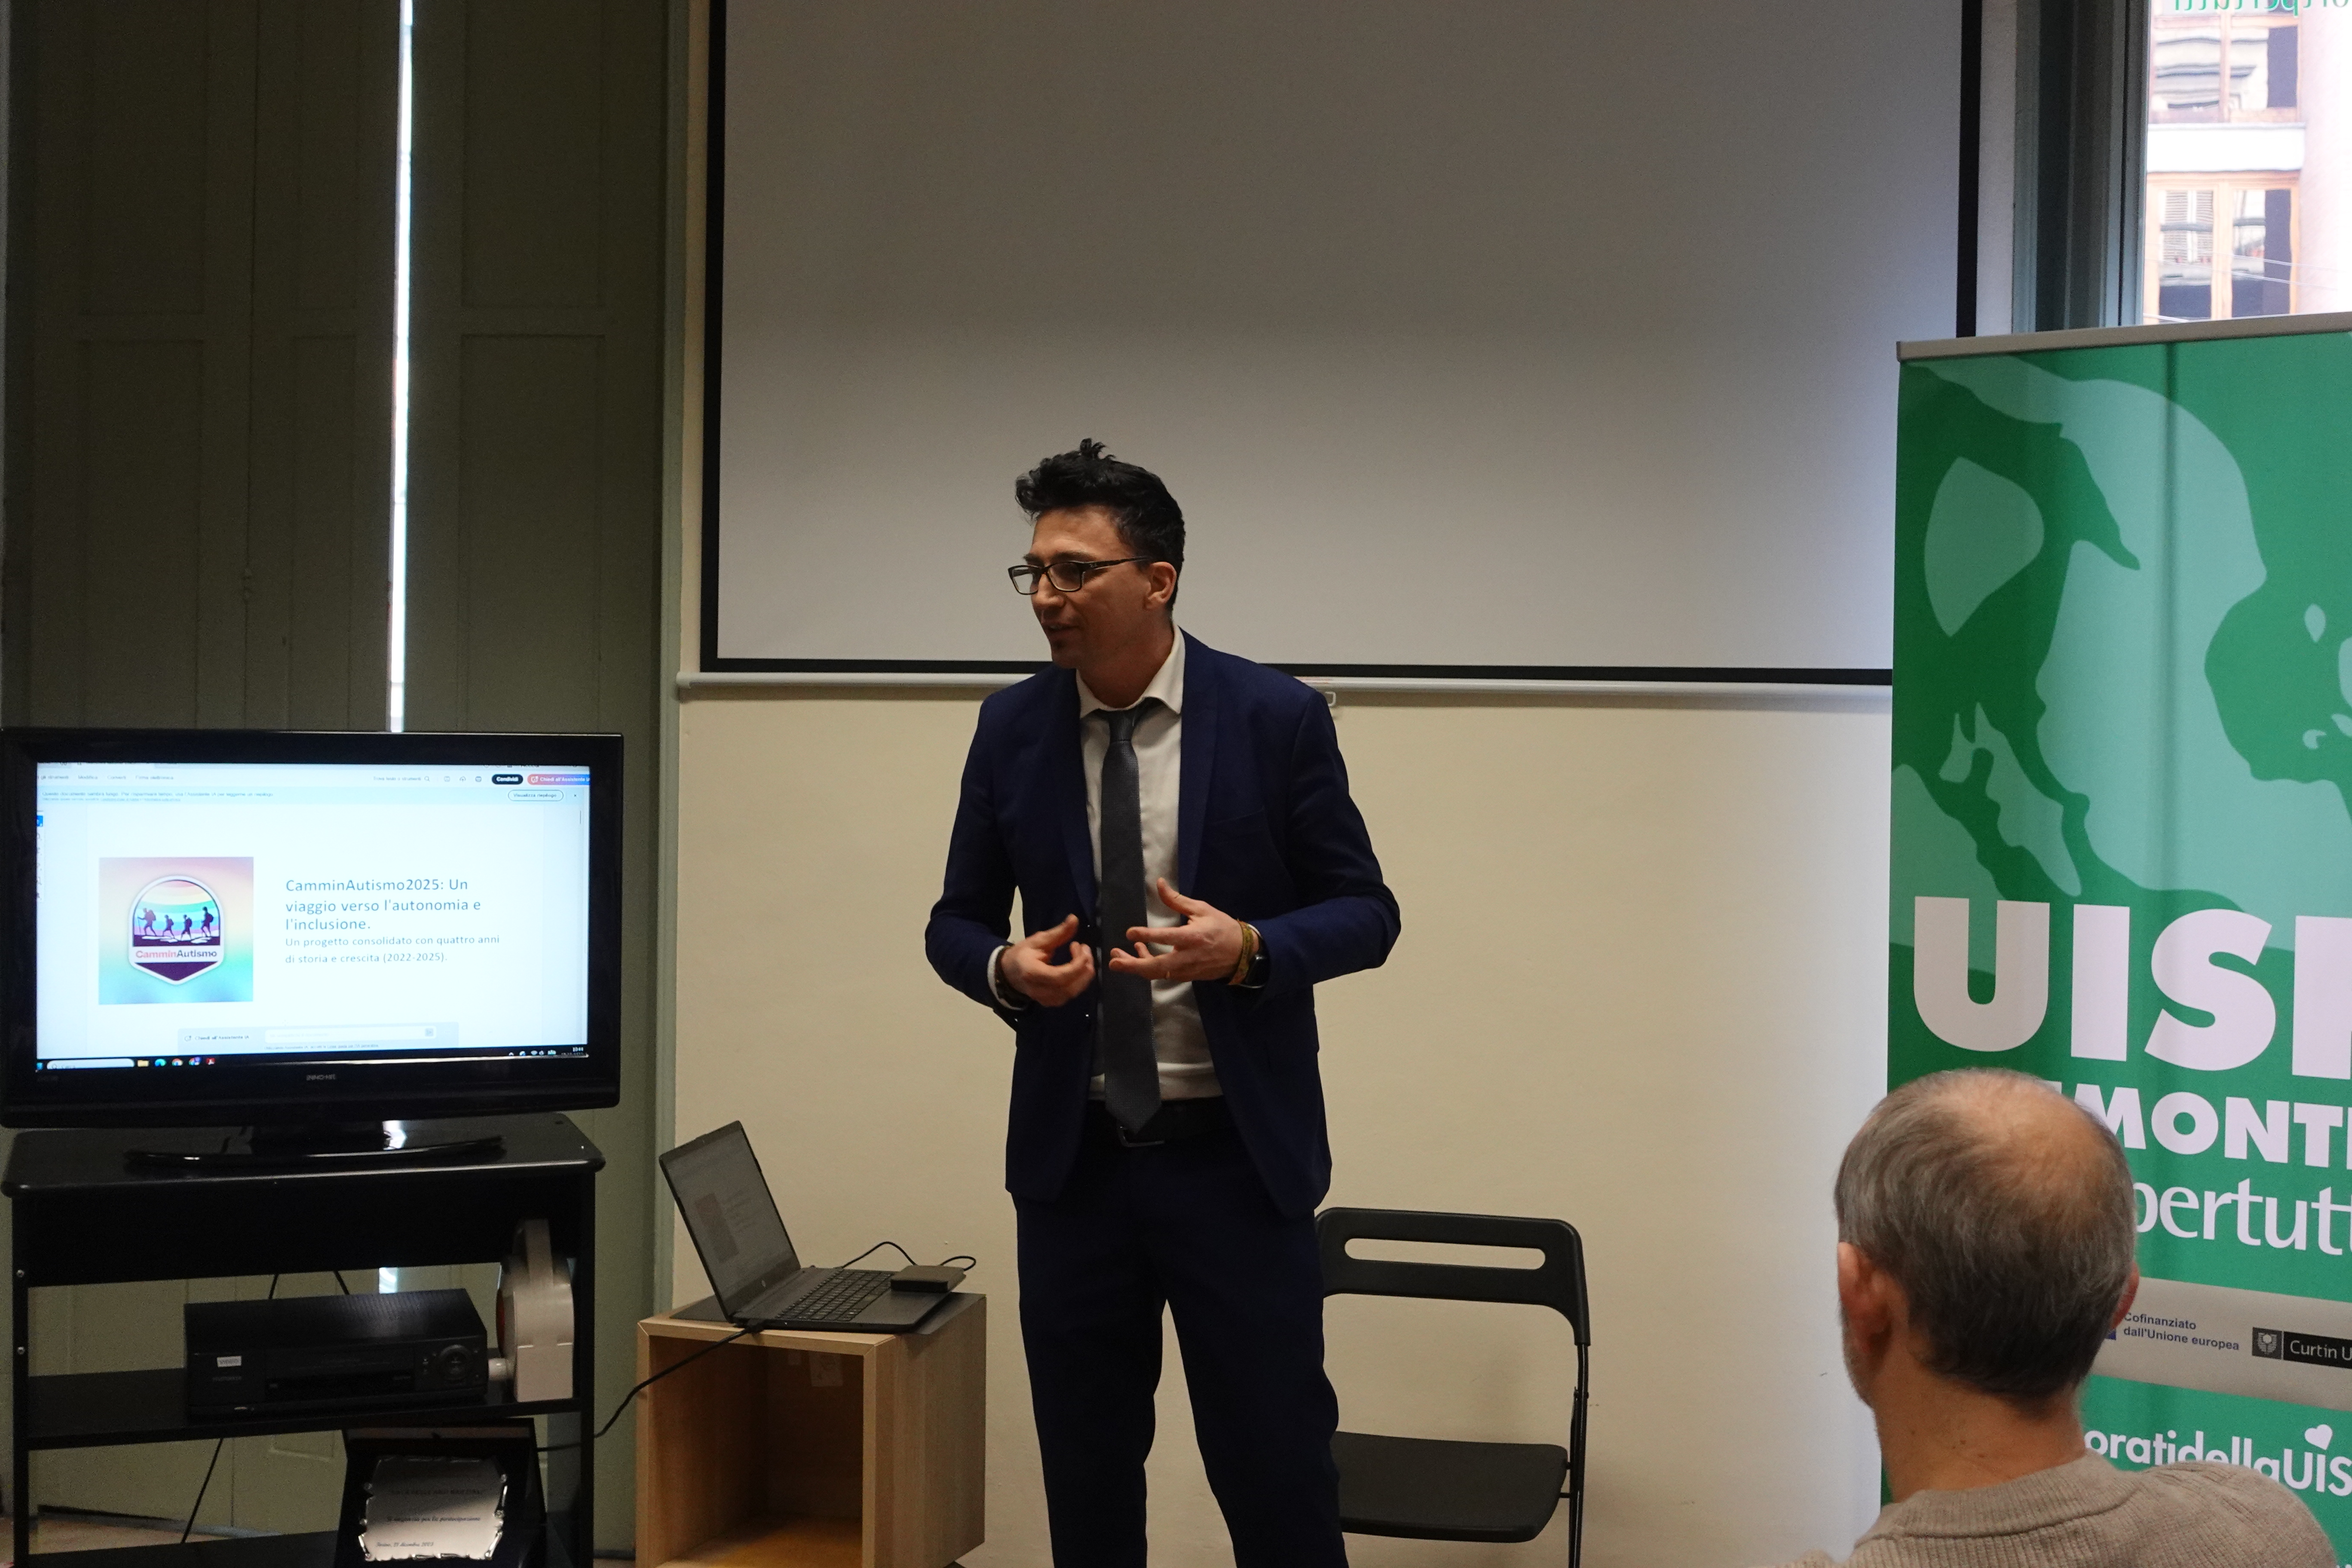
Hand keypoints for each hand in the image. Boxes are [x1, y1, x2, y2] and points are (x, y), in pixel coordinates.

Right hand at [999, 913, 1095, 1006]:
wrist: (1009, 972)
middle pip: (1069, 987)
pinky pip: (1070, 995)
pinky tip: (1078, 968)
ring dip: (1084, 975)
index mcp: (1032, 973)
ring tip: (1084, 956)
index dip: (1076, 964)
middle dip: (1084, 968)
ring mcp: (1045, 999)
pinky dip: (1079, 981)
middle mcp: (1038, 990)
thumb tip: (1074, 919)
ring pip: (1072, 993)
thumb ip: (1058, 932)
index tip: (1080, 946)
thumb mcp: (1037, 940)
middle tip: (1085, 949)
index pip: (1059, 976)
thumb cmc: (1022, 954)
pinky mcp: (1050, 1002)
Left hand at [1106, 880, 1244, 982]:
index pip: (1167, 938)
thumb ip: (1177, 900)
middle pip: (1156, 966)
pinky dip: (1149, 965)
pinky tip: (1139, 953)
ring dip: (1136, 966)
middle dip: (1133, 965)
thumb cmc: (1222, 927)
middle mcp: (1188, 957)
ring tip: (1117, 959)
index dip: (1147, 936)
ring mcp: (1186, 969)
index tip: (1129, 933)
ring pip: (1157, 973)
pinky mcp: (1186, 976)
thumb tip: (1159, 883)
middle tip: (1113, 960)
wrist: (1242, 954)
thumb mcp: (1202, 909)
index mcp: (1193, 937)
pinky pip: (1163, 973)